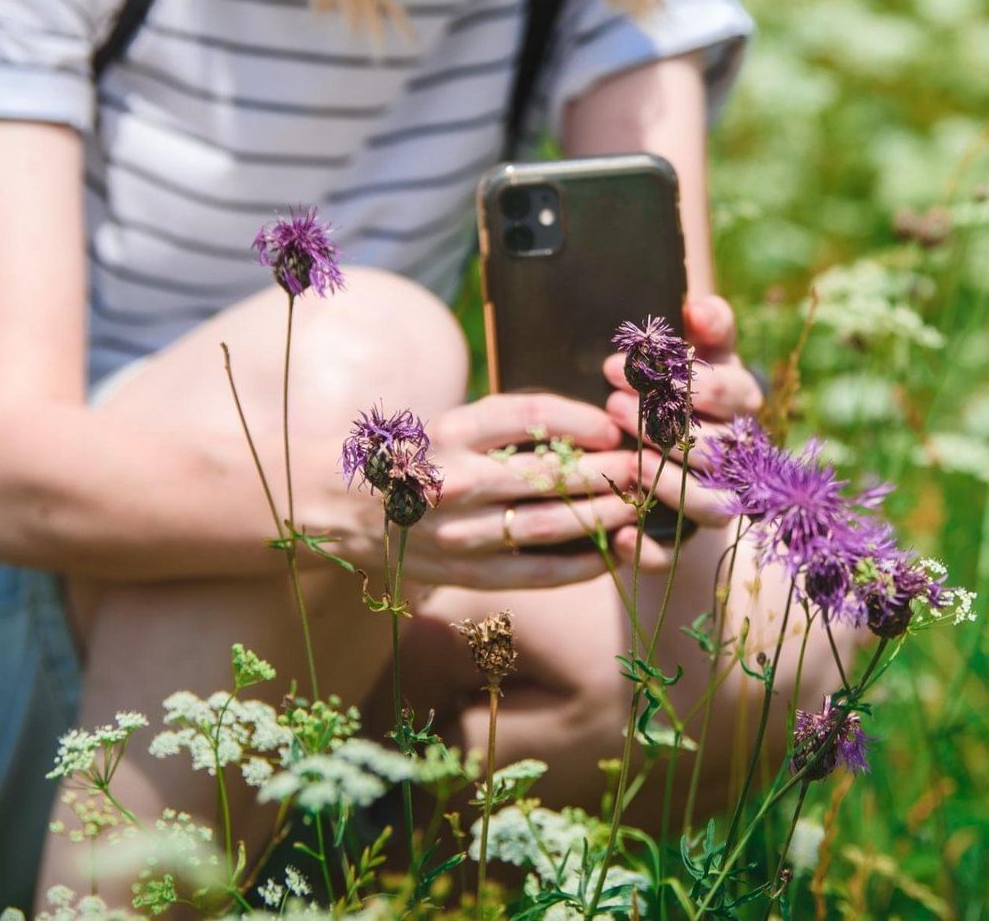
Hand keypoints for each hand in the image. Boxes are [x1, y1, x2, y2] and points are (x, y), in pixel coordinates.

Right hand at [351, 392, 665, 588]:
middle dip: (606, 469)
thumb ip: (512, 424)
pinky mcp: (469, 573)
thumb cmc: (416, 457)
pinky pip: (538, 572)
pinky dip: (583, 563)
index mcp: (452, 431)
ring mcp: (461, 533)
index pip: (530, 414)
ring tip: (638, 503)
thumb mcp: (454, 423)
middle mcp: (455, 481)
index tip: (615, 422)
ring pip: (549, 524)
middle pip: (547, 473)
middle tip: (646, 464)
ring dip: (604, 515)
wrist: (342, 507)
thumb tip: (598, 426)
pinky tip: (614, 550)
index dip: (581, 418)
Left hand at [602, 294, 763, 537]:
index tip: (620, 365)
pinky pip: (675, 554)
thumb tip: (700, 309)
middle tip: (613, 406)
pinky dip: (648, 548)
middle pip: (716, 450)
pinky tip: (618, 531)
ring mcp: (716, 501)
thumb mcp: (698, 351)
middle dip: (663, 427)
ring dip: (668, 484)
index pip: (729, 393)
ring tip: (627, 461)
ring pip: (711, 507)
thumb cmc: (680, 387)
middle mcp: (739, 457)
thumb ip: (708, 325)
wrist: (669, 446)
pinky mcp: (685, 541)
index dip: (680, 381)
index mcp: (741, 406)